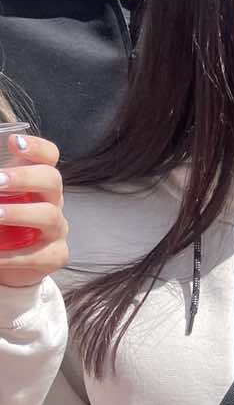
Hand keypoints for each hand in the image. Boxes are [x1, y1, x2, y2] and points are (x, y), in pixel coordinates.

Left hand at [0, 133, 67, 288]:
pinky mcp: (55, 255)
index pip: (48, 156)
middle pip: (52, 180)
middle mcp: (52, 201)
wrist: (6, 262)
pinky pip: (39, 255)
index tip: (13, 142)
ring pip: (49, 215)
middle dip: (24, 178)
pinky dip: (13, 256)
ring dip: (19, 214)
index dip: (36, 147)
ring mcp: (57, 229)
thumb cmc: (0, 224)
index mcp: (37, 181)